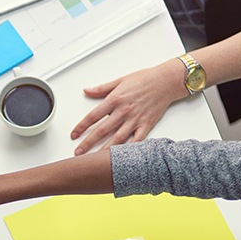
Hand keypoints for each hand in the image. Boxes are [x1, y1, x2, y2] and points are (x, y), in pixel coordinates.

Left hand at [70, 61, 184, 155]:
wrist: (166, 81)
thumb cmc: (144, 79)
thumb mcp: (119, 80)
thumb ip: (101, 88)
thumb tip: (87, 90)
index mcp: (114, 99)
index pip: (93, 116)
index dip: (81, 127)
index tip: (74, 135)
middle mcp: (123, 111)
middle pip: (101, 131)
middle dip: (88, 143)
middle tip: (78, 152)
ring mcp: (135, 120)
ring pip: (116, 139)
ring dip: (104, 150)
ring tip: (94, 160)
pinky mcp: (146, 125)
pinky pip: (136, 141)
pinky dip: (128, 150)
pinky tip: (121, 158)